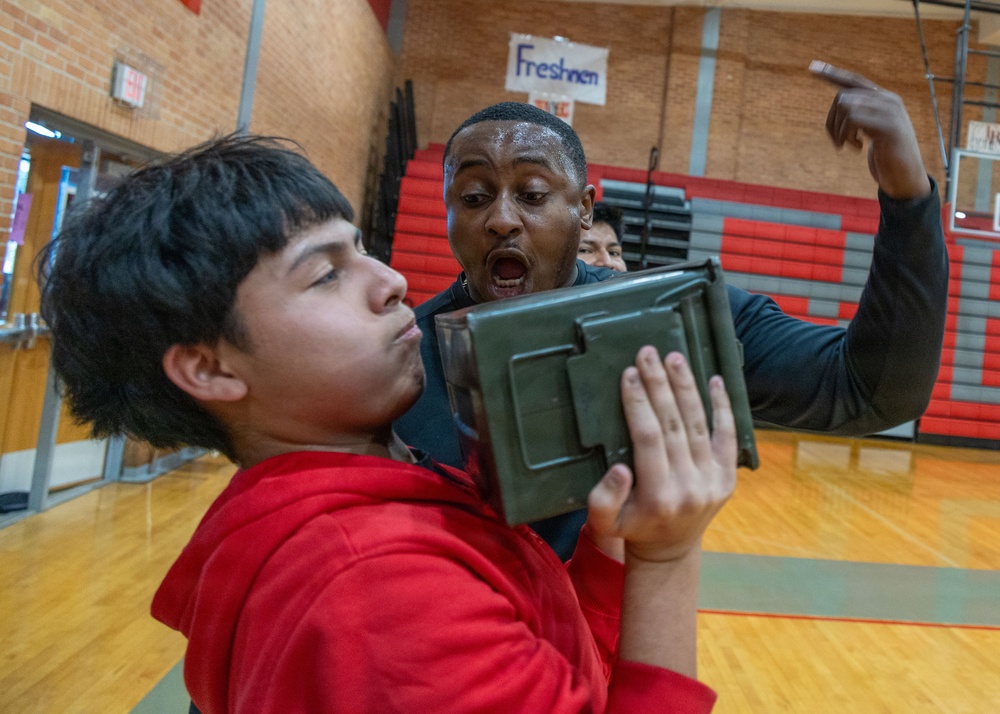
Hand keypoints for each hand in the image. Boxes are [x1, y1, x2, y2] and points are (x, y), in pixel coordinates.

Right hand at [584, 347, 736, 562]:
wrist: (670, 549)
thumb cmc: (632, 528)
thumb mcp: (604, 522)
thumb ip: (604, 498)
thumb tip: (620, 469)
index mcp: (657, 497)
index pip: (648, 438)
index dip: (639, 403)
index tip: (629, 374)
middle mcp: (690, 488)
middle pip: (675, 425)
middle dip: (660, 385)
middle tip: (648, 353)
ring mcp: (713, 482)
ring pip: (699, 425)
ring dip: (686, 387)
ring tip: (674, 358)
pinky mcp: (728, 477)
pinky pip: (728, 436)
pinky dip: (723, 407)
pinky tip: (715, 380)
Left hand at [811, 60, 930, 199]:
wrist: (906, 178)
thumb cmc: (887, 157)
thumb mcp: (872, 132)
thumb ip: (861, 115)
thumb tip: (841, 102)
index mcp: (884, 99)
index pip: (854, 80)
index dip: (832, 74)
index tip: (812, 67)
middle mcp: (888, 99)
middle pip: (842, 96)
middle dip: (831, 122)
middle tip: (838, 143)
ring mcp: (890, 111)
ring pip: (845, 105)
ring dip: (838, 130)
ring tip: (849, 146)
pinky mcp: (889, 125)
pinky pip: (853, 118)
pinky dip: (846, 135)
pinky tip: (857, 148)